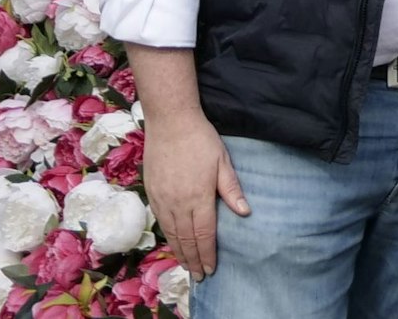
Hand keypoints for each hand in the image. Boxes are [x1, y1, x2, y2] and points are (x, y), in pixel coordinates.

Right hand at [142, 113, 247, 278]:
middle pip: (187, 239)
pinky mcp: (152, 193)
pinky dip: (168, 237)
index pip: (205, 234)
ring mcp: (163, 199)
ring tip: (187, 266)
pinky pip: (160, 222)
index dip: (208, 254)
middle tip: (199, 276)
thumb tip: (245, 212)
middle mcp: (179, 203)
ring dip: (180, 252)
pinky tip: (173, 243)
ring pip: (171, 234)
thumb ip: (232, 190)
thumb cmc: (201, 140)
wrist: (170, 122)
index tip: (211, 269)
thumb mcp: (223, 162)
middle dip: (194, 259)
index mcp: (199, 197)